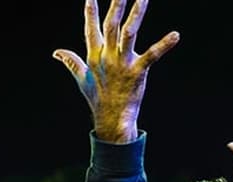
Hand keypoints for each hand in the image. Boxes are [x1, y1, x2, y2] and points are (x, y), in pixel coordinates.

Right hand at [53, 0, 179, 142]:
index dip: (91, 13)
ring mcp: (122, 63)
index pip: (91, 29)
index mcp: (94, 56)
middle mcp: (107, 56)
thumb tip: (56, 52)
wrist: (111, 120)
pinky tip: (175, 35)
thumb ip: (71, 61)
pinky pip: (152, 55)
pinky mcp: (138, 72)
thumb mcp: (81, 78)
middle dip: (116, 4)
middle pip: (111, 24)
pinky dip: (164, 45)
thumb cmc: (98, 99)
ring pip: (128, 32)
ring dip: (136, 13)